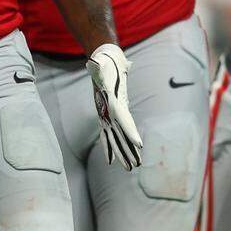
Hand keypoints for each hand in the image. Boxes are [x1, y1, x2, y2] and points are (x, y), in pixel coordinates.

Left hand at [86, 44, 142, 170]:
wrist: (109, 64)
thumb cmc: (104, 66)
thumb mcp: (100, 66)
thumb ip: (96, 67)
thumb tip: (91, 63)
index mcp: (116, 103)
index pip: (126, 120)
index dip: (132, 132)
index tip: (139, 144)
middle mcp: (116, 112)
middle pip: (124, 134)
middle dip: (130, 149)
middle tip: (138, 165)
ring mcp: (111, 116)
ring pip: (117, 138)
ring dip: (123, 153)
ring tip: (131, 167)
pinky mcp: (105, 117)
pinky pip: (107, 135)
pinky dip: (108, 148)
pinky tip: (110, 161)